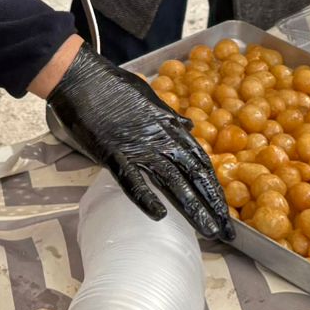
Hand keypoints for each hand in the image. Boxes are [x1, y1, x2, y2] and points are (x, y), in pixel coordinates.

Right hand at [47, 45, 232, 242]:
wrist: (82, 77)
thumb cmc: (113, 86)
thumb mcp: (150, 98)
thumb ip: (169, 117)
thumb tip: (188, 127)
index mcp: (168, 128)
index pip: (200, 163)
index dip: (214, 188)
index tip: (225, 211)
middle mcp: (159, 139)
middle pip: (194, 176)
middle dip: (212, 205)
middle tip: (227, 232)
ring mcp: (137, 147)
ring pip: (172, 181)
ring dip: (192, 207)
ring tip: (208, 230)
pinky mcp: (113, 153)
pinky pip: (132, 179)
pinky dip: (145, 197)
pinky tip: (159, 215)